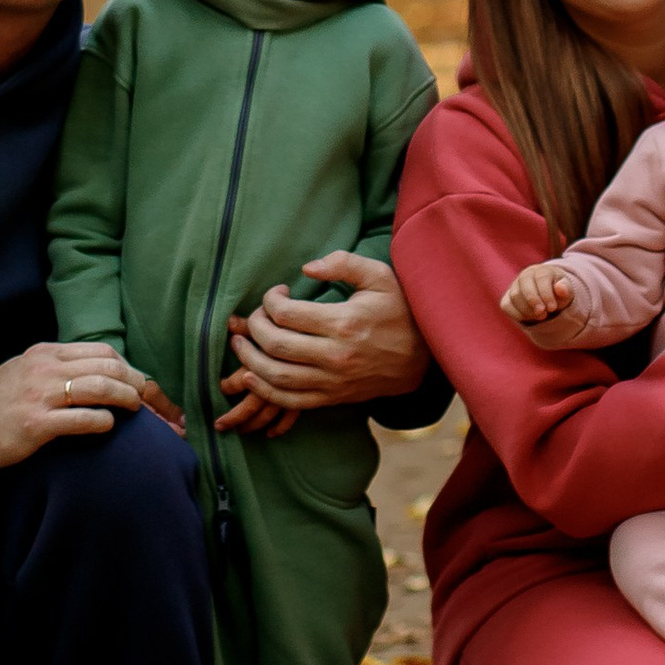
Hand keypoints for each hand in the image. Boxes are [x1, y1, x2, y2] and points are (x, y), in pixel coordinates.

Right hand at [0, 341, 180, 469]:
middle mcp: (46, 368)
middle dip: (135, 382)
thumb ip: (58, 366)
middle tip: (148, 400)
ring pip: (99, 387)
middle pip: (107, 366)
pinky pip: (82, 418)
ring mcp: (41, 395)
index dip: (128, 367)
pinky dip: (103, 421)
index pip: (101, 351)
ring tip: (136, 410)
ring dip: (126, 399)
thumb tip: (97, 369)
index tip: (142, 384)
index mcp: (46, 352)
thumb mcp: (26, 369)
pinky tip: (108, 426)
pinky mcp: (37, 424)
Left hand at [218, 250, 425, 426]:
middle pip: (276, 346)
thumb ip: (343, 263)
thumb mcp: (380, 276)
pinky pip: (291, 401)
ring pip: (277, 377)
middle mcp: (336, 355)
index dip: (270, 301)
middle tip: (251, 317)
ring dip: (249, 361)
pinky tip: (253, 376)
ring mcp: (334, 381)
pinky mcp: (333, 398)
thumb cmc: (400, 310)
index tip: (276, 293)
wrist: (425, 357)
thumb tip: (307, 269)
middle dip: (253, 329)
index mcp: (345, 323)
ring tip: (239, 344)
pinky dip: (266, 391)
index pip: (287, 314)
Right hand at [500, 263, 576, 328]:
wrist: (548, 300)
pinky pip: (506, 306)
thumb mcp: (566, 292)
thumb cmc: (558, 294)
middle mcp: (525, 275)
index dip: (546, 294)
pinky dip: (517, 314)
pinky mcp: (507, 298)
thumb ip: (565, 289)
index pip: (541, 278)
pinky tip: (529, 317)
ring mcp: (514, 286)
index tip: (552, 308)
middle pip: (524, 284)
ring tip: (541, 316)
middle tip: (543, 314)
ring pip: (515, 296)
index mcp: (541, 270)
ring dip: (527, 310)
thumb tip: (561, 288)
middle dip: (533, 301)